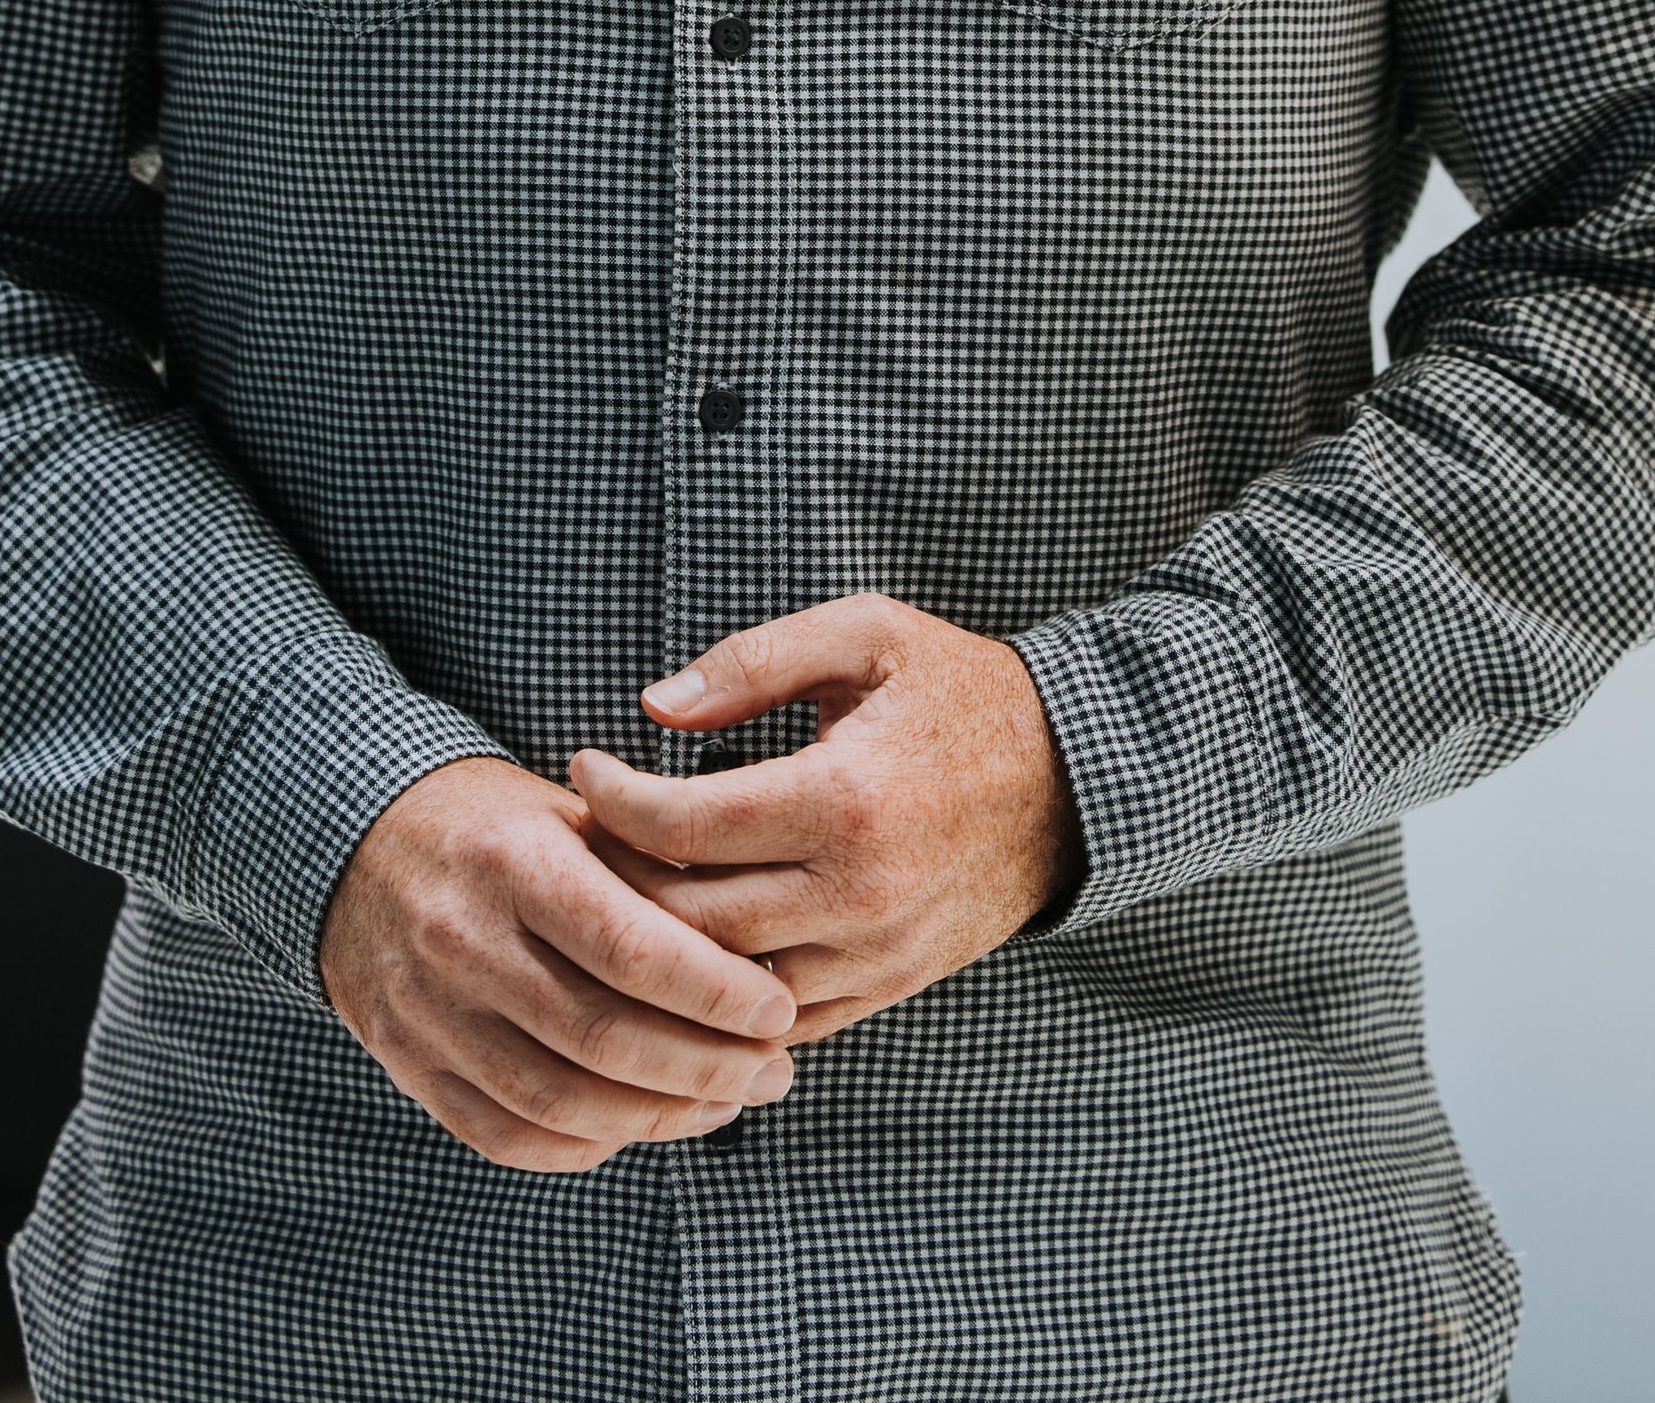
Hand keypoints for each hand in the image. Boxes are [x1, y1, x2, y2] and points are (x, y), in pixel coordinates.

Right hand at [319, 755, 797, 1172]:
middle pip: (602, 1037)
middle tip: (775, 1069)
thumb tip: (757, 933)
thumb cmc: (494, 826)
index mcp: (512, 862)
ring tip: (728, 1102)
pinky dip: (586, 1145)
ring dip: (660, 1117)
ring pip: (560, 1102)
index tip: (779, 1009)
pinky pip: (508, 1136)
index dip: (714, 992)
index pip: (629, 948)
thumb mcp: (572, 812)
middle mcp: (464, 941)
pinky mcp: (411, 1065)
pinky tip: (642, 1124)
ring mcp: (429, 1012)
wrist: (360, 845)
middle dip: (707, 1067)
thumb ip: (651, 867)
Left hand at [569, 594, 1083, 1043]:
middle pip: (688, 919)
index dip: (613, 800)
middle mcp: (858, 892)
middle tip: (583, 835)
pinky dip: (720, 997)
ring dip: (660, 946)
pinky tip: (683, 952)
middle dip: (615, 880)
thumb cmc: (959, 692)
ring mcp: (874, 954)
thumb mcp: (865, 634)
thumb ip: (754, 661)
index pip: (685, 824)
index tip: (582, 769)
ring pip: (725, 982)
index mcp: (847, 798)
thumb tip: (652, 705)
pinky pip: (779, 1020)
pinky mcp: (887, 988)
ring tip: (620, 889)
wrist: (1071, 780)